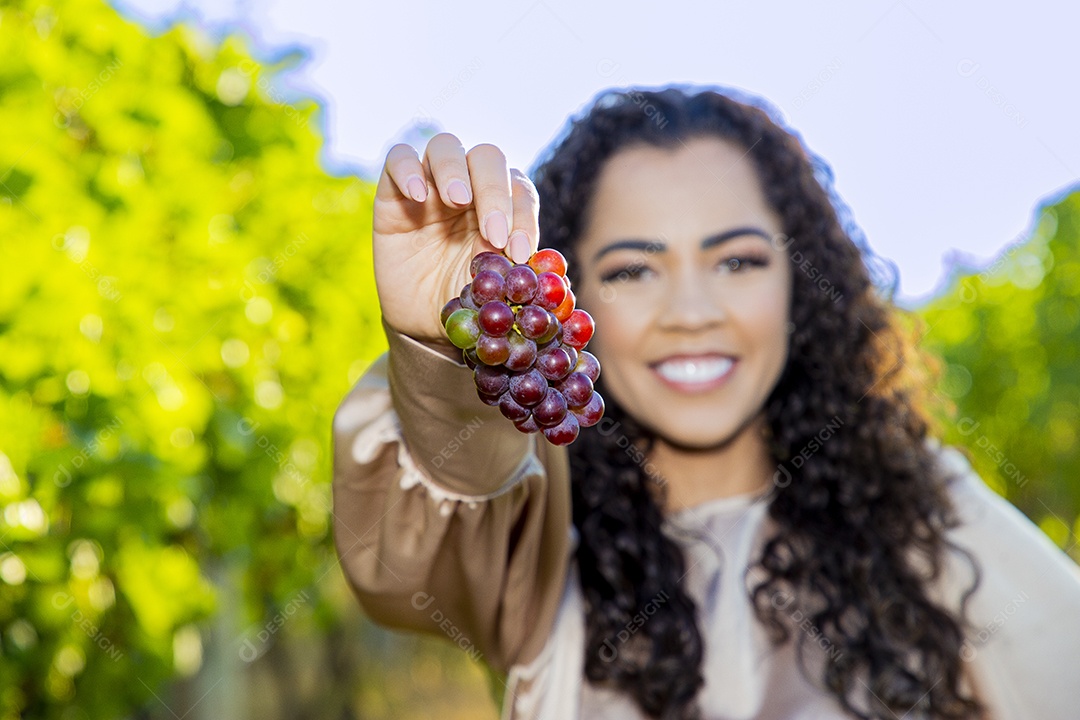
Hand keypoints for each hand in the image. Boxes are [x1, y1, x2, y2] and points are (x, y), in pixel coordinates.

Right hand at [371, 133, 539, 351]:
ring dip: (455, 170)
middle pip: (487, 158)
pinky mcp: (393, 193)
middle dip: (495, 192)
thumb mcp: (498, 292)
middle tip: (493, 233)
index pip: (519, 189)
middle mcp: (469, 187)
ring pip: (445, 147)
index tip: (520, 252)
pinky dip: (408, 168)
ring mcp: (431, 185)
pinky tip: (418, 196)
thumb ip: (523, 280)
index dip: (524, 215)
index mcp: (502, 204)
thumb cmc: (468, 299)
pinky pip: (398, 158)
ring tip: (457, 200)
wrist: (425, 322)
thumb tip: (564, 283)